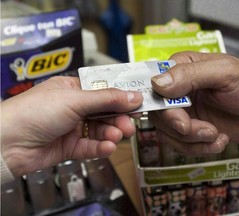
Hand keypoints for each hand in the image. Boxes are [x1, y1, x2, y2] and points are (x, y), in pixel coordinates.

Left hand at [1, 76, 142, 176]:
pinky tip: (108, 147)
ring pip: (99, 131)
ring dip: (111, 134)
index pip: (104, 91)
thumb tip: (133, 96)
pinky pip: (90, 147)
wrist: (7, 143)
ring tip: (117, 136)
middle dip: (118, 119)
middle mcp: (73, 108)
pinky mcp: (69, 147)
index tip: (138, 103)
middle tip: (130, 125)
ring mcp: (71, 128)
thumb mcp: (75, 100)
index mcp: (72, 90)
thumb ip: (107, 99)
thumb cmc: (33, 112)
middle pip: (104, 112)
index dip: (121, 97)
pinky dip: (100, 148)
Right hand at [149, 51, 238, 154]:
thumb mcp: (224, 73)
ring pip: (167, 133)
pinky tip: (219, 139)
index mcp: (180, 69)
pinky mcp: (190, 130)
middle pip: (158, 115)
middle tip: (206, 129)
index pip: (154, 87)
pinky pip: (180, 145)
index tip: (179, 119)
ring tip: (216, 134)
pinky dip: (200, 148)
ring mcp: (182, 112)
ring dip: (192, 140)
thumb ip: (190, 74)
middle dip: (182, 128)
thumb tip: (158, 83)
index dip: (160, 106)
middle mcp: (176, 91)